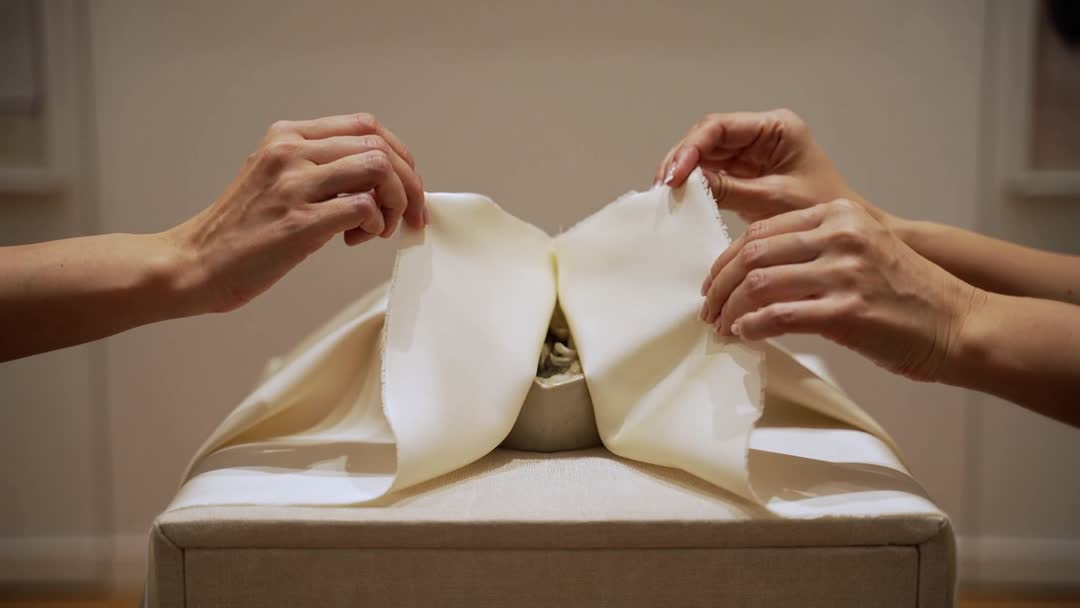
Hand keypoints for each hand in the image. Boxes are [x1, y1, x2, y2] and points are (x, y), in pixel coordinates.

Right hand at [165, 112, 425, 312]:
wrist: (194, 263)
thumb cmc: (239, 231)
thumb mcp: (275, 178)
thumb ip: (318, 168)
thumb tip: (378, 179)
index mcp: (287, 137)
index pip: (365, 126)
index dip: (399, 156)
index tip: (407, 185)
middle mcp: (290, 152)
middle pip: (379, 146)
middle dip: (409, 182)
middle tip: (411, 214)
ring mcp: (294, 185)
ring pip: (377, 169)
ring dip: (396, 202)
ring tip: (380, 228)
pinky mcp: (299, 222)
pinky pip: (364, 208)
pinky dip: (375, 225)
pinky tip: (354, 239)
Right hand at [656, 109, 882, 223]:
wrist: (840, 238)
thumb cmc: (820, 212)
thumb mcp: (772, 201)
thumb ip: (728, 189)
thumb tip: (686, 184)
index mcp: (776, 128)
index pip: (720, 127)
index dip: (691, 148)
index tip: (675, 175)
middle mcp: (761, 135)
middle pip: (707, 138)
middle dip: (682, 160)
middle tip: (663, 187)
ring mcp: (752, 154)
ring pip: (705, 155)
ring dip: (684, 173)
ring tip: (666, 195)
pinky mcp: (745, 175)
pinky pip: (712, 174)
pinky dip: (695, 186)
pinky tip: (681, 199)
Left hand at [699, 199, 980, 380]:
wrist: (960, 325)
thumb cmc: (908, 296)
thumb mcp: (861, 252)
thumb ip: (812, 251)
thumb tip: (754, 274)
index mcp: (839, 215)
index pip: (761, 231)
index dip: (726, 260)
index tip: (713, 283)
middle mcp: (841, 235)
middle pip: (752, 254)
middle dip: (720, 285)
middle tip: (707, 309)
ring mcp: (845, 272)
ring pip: (758, 283)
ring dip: (729, 309)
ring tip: (720, 326)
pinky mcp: (848, 310)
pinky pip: (778, 316)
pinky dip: (751, 326)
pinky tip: (744, 335)